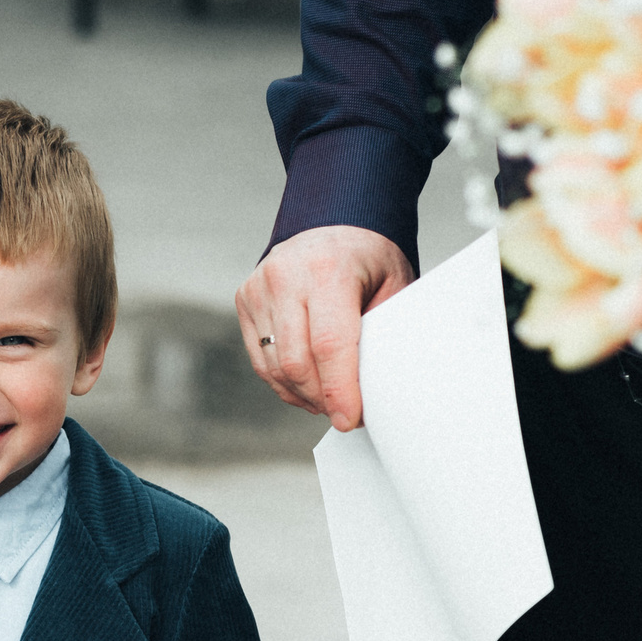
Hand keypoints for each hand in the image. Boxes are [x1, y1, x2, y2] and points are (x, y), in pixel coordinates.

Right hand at [235, 225, 414, 430]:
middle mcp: (286, 276)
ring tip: (330, 402)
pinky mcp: (245, 299)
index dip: (339, 390)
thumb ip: (385, 332)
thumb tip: (379, 390)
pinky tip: (308, 389)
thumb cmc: (370, 257)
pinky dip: (284, 383)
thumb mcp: (395, 286)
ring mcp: (259, 288)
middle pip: (297, 363)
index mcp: (328, 270)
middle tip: (348, 412)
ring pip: (275, 367)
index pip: (329, 345)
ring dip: (304, 395)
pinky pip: (261, 360)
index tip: (351, 420)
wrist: (334, 220)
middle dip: (323, 399)